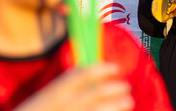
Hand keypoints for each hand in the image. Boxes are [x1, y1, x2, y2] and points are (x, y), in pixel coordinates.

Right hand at [14, 63, 133, 110]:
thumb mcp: (47, 95)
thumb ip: (65, 87)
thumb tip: (89, 76)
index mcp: (58, 91)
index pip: (84, 74)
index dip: (103, 69)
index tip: (115, 68)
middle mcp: (68, 104)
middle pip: (99, 92)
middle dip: (117, 88)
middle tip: (125, 86)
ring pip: (104, 109)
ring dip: (119, 104)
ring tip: (128, 101)